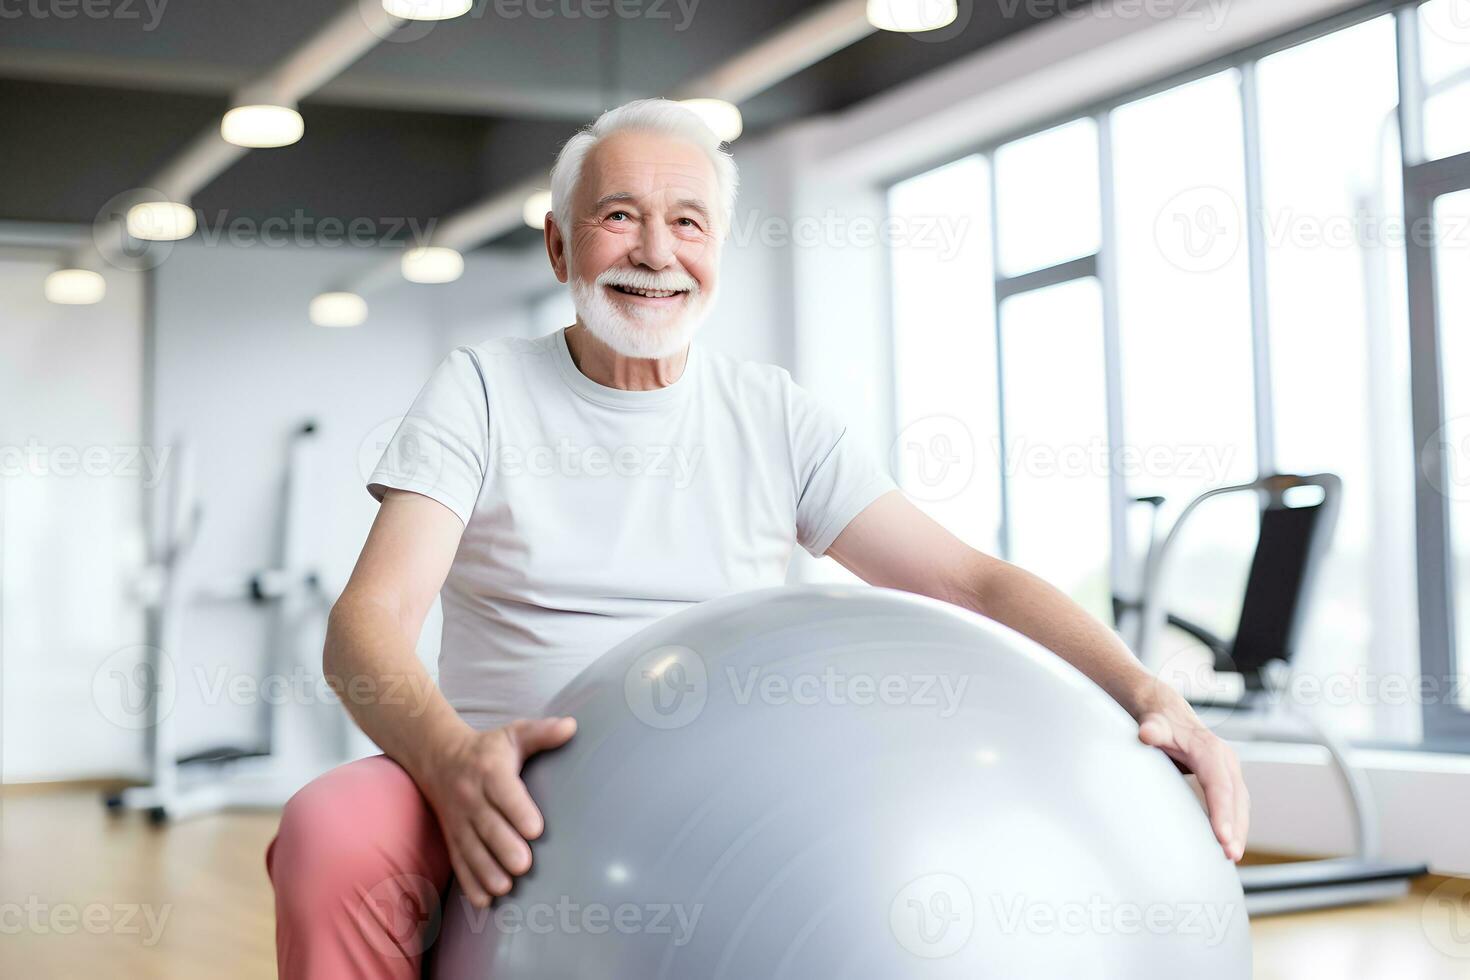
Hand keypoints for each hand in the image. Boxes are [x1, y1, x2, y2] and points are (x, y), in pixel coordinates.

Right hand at [417, 716, 577, 907]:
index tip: (535, 829)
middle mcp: (470, 797)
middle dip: (503, 847)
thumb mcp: (513, 734)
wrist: (437, 757)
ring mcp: (458, 820)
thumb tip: (572, 726)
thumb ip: (542, 733)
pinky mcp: (452, 838)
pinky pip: (458, 862)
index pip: (503, 791)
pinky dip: (469, 883)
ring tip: (504, 888)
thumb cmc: (487, 749)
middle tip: (523, 866)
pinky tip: (484, 902)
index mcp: (489, 771)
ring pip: (470, 848)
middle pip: (486, 825)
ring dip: (486, 870)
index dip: (518, 809)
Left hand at [1132, 681, 1248, 861]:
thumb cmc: (1160, 722)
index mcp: (1210, 751)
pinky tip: (1229, 845)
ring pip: (1241, 804)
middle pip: (1236, 798)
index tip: (1223, 836)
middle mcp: (1225, 761)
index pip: (1219, 785)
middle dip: (1236, 827)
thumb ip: (1152, 729)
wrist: (1167, 712)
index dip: (1222, 811)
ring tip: (1233, 857)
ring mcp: (1228, 771)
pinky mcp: (1226, 780)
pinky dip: (1236, 825)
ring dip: (1240, 830)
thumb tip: (1145, 733)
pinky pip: (1236, 805)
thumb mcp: (1154, 723)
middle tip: (1231, 855)